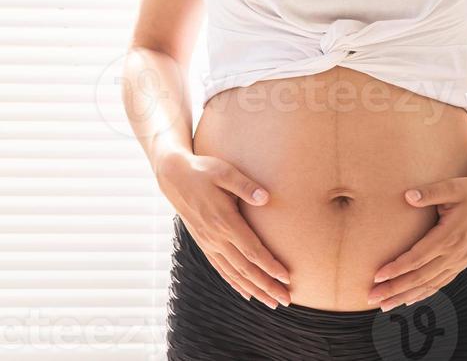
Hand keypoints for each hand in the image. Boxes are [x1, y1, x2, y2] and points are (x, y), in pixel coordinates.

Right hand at [156, 150, 291, 309]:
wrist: (174, 177)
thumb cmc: (203, 170)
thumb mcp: (225, 172)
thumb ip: (246, 186)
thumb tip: (266, 197)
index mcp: (224, 221)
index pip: (251, 251)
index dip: (269, 266)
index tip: (286, 277)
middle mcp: (216, 238)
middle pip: (245, 269)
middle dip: (267, 286)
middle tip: (286, 299)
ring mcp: (209, 243)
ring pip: (234, 274)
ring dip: (254, 289)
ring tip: (271, 302)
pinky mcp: (204, 243)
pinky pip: (221, 269)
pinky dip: (235, 283)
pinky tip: (246, 293)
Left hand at [367, 175, 466, 310]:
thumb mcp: (452, 186)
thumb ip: (430, 192)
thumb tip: (408, 196)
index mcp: (449, 236)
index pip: (417, 258)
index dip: (396, 268)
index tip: (377, 276)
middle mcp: (454, 254)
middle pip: (419, 277)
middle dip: (394, 289)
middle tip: (371, 297)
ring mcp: (459, 262)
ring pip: (429, 285)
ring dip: (405, 296)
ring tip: (384, 305)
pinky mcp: (461, 263)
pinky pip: (440, 283)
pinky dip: (424, 293)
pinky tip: (409, 299)